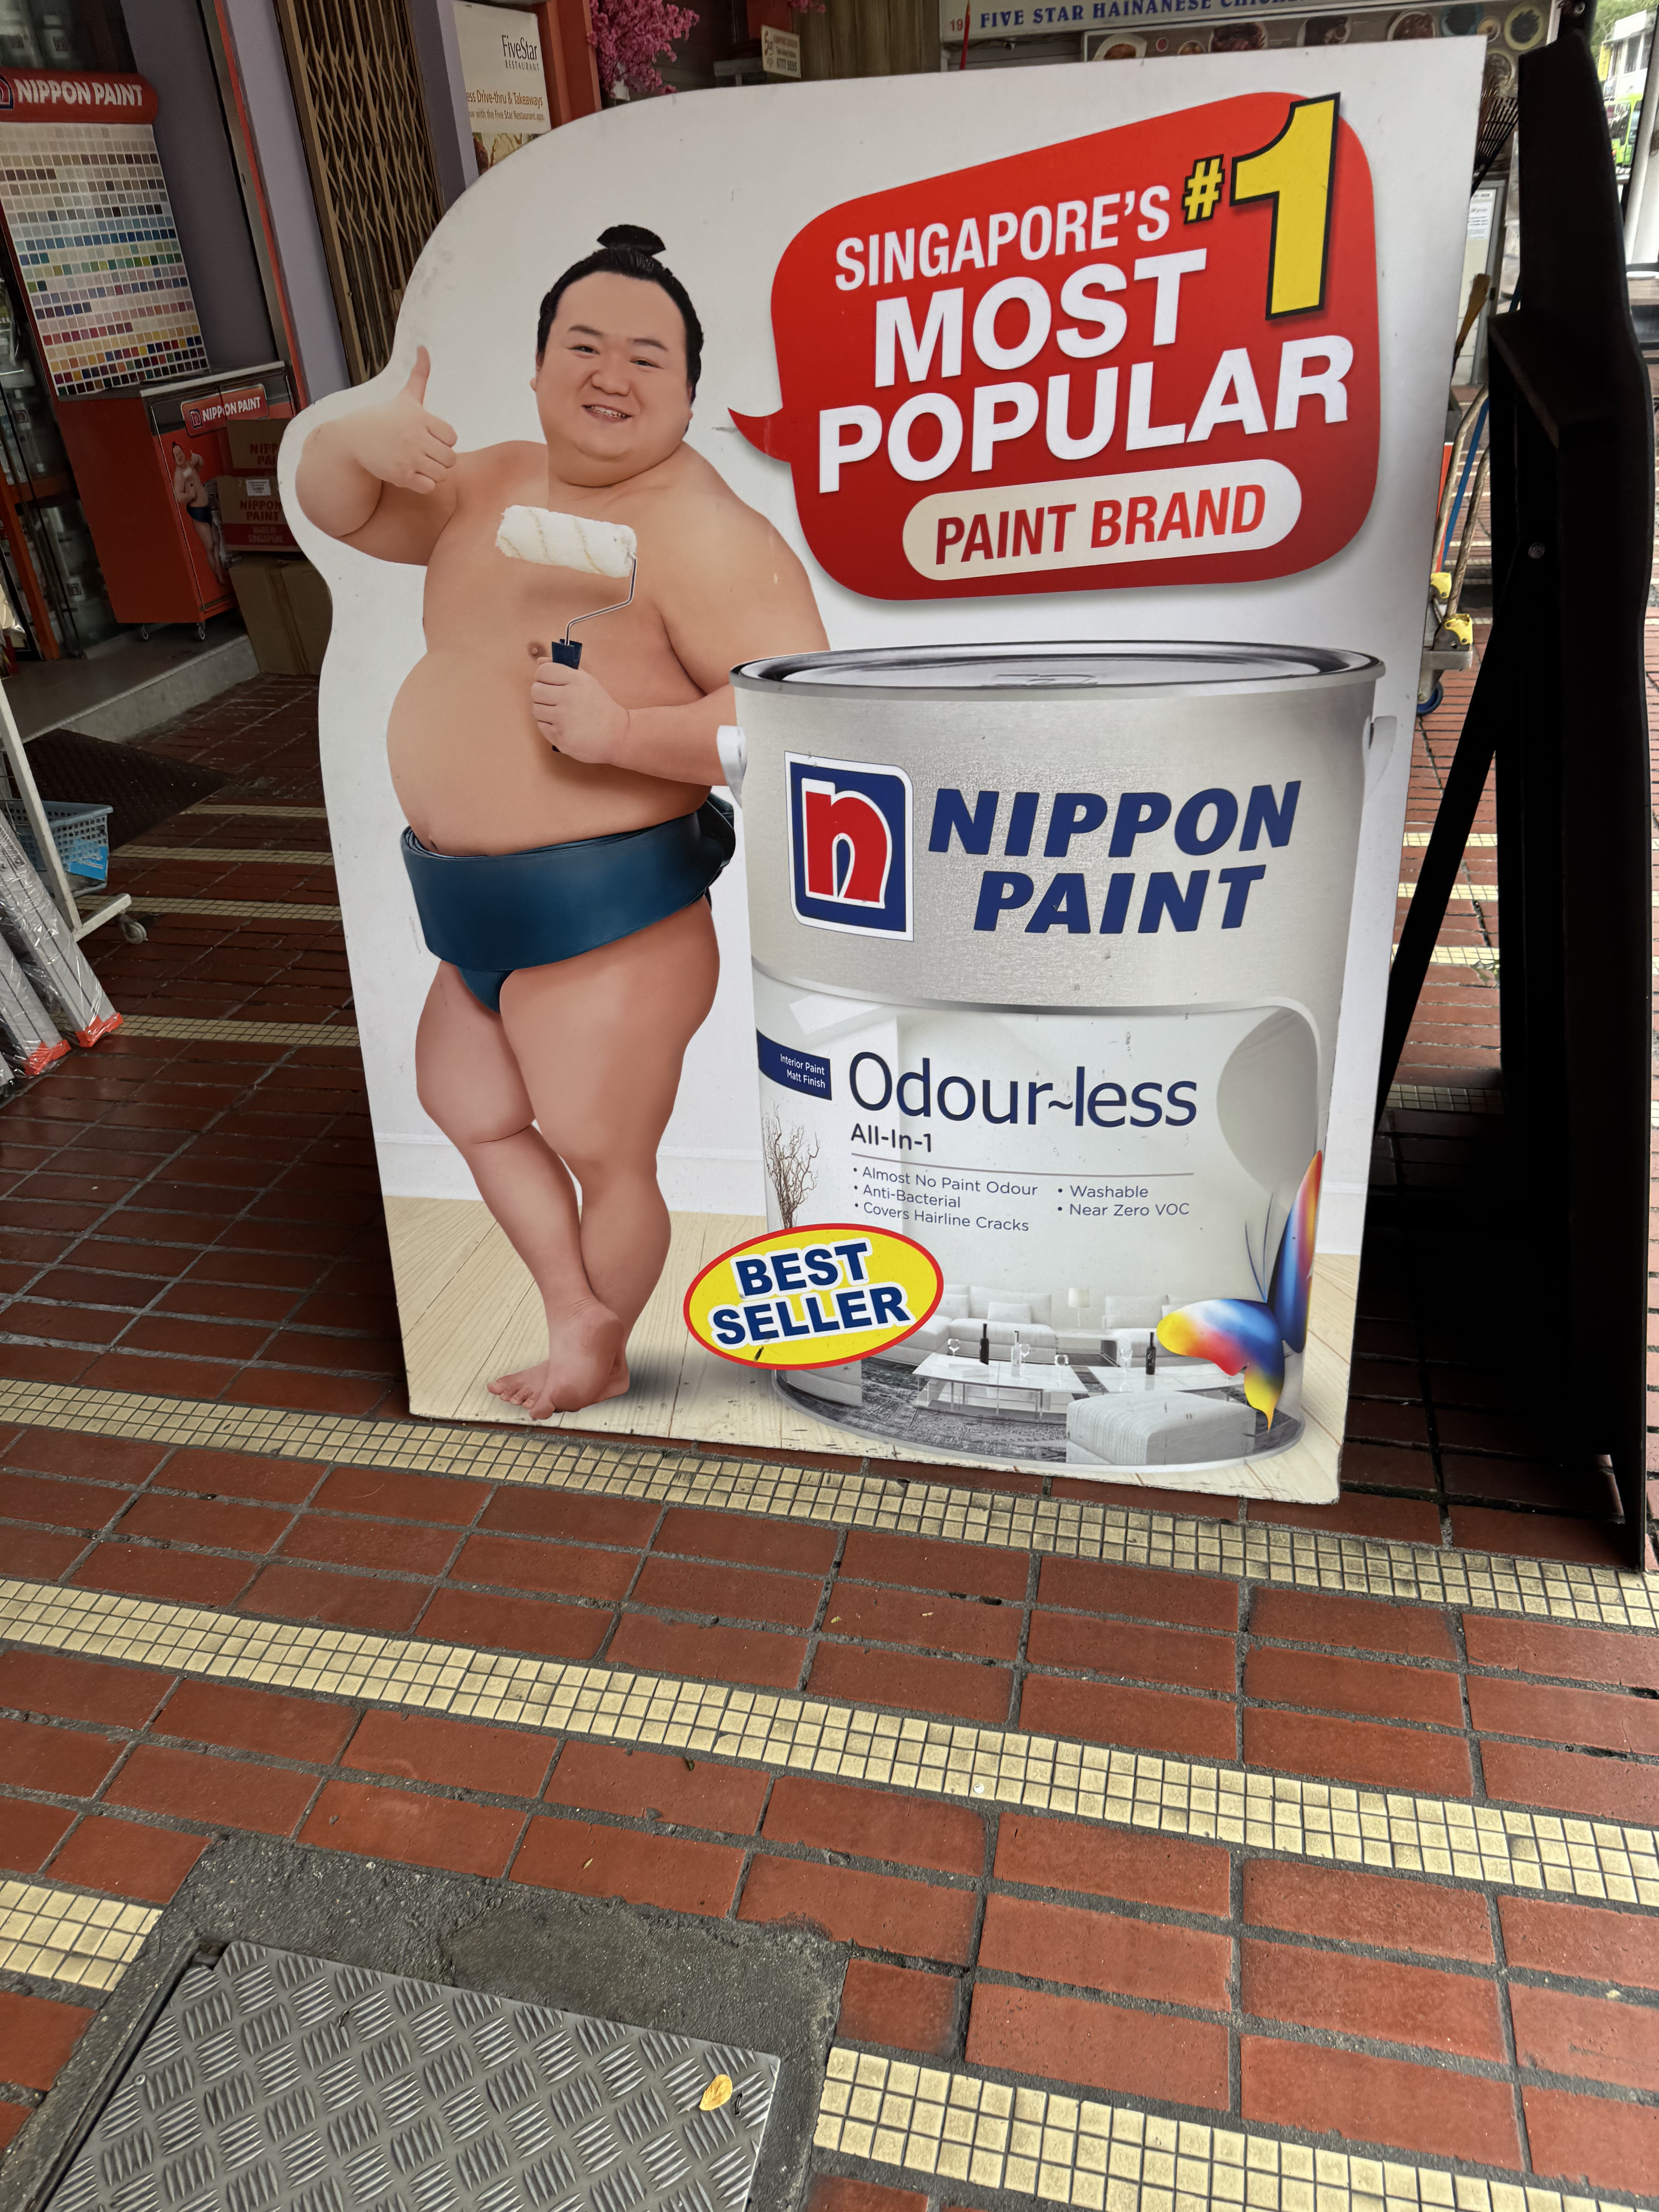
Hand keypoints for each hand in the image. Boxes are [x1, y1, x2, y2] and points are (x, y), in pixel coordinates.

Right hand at [349, 347, 456, 492]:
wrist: (354, 438)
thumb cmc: (384, 418)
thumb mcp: (405, 397)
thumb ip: (420, 375)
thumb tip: (424, 348)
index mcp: (421, 417)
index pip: (452, 437)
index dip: (443, 440)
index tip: (428, 437)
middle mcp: (416, 436)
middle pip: (450, 458)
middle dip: (440, 459)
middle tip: (424, 454)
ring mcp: (409, 457)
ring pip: (441, 474)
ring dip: (433, 472)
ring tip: (418, 464)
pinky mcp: (401, 475)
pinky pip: (428, 487)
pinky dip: (423, 484)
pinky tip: (411, 474)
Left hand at [530, 659, 630, 763]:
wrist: (617, 734)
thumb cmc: (599, 706)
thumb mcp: (586, 681)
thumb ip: (562, 668)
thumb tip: (539, 662)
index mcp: (576, 681)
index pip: (543, 672)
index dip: (543, 677)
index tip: (550, 682)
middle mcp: (569, 698)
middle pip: (535, 690)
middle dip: (542, 695)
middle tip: (554, 700)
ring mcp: (564, 719)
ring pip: (536, 709)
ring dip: (545, 711)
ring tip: (561, 714)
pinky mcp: (561, 737)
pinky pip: (541, 726)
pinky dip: (549, 726)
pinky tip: (564, 726)